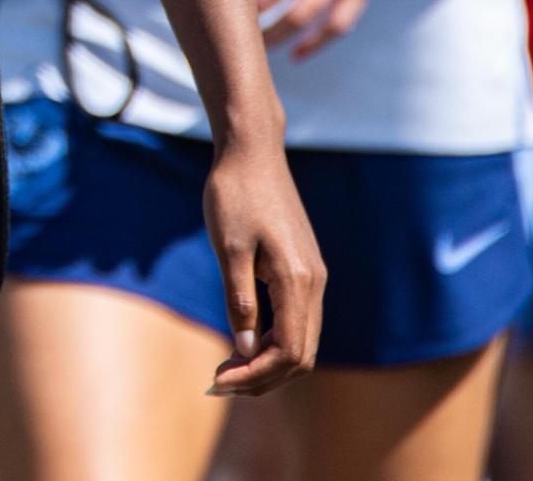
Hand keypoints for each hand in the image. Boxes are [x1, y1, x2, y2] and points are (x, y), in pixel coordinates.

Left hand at [200, 135, 324, 395]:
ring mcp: (313, 276)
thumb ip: (240, 302)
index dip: (256, 375)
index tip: (219, 380)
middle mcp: (314, 282)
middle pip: (301, 355)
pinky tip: (245, 341)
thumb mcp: (228, 249)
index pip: (289, 352)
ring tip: (228, 368)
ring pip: (303, 340)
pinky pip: (298, 320)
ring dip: (269, 362)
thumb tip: (246, 352)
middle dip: (263, 377)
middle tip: (219, 381)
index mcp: (297, 280)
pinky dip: (275, 341)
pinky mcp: (305, 268)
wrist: (252, 151)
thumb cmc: (234, 194)